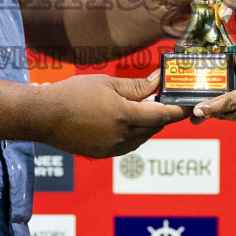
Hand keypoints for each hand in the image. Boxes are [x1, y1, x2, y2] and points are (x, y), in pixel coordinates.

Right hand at [35, 73, 186, 157]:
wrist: (44, 116)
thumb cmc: (73, 94)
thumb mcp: (107, 83)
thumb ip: (136, 86)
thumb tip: (158, 82)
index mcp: (124, 115)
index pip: (163, 115)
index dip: (179, 110)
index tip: (191, 105)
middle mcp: (121, 136)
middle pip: (154, 127)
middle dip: (163, 114)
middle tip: (165, 100)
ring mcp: (112, 148)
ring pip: (142, 137)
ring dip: (148, 125)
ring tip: (143, 108)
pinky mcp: (103, 154)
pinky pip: (128, 145)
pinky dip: (134, 133)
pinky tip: (126, 121)